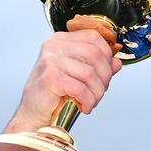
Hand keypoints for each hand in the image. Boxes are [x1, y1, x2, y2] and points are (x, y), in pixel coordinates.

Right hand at [4, 26, 122, 132]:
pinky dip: (88, 100)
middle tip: (100, 91)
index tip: (107, 72)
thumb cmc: (53, 94)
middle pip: (96, 54)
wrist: (32, 113)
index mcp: (60, 40)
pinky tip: (84, 107)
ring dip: (97, 92)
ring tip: (91, 101)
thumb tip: (117, 63)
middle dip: (105, 77)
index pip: (94, 37)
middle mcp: (54, 46)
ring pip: (90, 73)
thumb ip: (97, 66)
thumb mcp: (78, 75)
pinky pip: (81, 88)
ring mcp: (51, 61)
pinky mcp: (51, 78)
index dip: (107, 55)